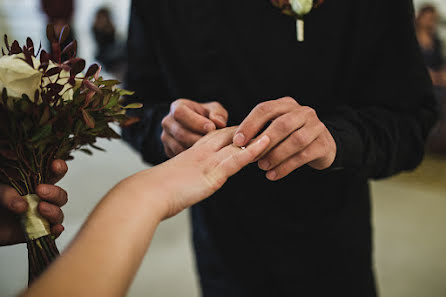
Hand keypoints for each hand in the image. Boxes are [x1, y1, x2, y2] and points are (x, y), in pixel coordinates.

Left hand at [0, 160, 67, 245]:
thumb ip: (7, 194)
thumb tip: (22, 205)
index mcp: (35, 184)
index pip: (53, 173)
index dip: (59, 168)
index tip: (56, 165)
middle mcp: (41, 199)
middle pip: (60, 195)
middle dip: (55, 192)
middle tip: (40, 190)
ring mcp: (41, 216)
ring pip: (58, 213)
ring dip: (54, 211)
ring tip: (40, 209)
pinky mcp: (38, 231)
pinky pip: (53, 232)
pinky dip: (56, 231)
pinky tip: (54, 228)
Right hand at [128, 127, 269, 218]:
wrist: (146, 194)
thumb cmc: (155, 191)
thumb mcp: (173, 181)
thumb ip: (184, 178)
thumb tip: (186, 185)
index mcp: (192, 153)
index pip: (216, 137)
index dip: (233, 133)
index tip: (247, 130)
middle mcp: (201, 153)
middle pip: (229, 135)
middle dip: (247, 131)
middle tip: (267, 124)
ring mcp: (207, 162)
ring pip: (236, 144)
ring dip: (256, 137)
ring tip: (275, 129)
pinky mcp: (211, 174)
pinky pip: (235, 159)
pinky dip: (252, 151)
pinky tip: (265, 144)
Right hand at [161, 99, 227, 157]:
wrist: (198, 128)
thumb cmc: (207, 117)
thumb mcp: (214, 110)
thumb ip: (218, 113)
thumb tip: (219, 122)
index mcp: (177, 106)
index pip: (180, 113)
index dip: (195, 121)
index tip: (211, 128)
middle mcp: (168, 121)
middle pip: (180, 133)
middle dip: (198, 139)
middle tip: (213, 142)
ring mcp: (166, 137)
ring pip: (178, 147)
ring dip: (195, 150)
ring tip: (210, 149)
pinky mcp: (168, 150)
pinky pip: (178, 156)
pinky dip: (191, 158)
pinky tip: (203, 156)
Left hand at [233, 97, 336, 180]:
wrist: (322, 146)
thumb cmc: (290, 137)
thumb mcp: (275, 129)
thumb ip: (259, 132)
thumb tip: (237, 144)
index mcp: (286, 104)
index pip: (265, 109)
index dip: (249, 125)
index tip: (238, 141)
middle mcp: (303, 112)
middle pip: (282, 124)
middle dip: (263, 142)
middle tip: (250, 157)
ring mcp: (316, 127)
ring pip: (295, 140)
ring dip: (275, 155)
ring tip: (262, 167)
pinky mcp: (323, 144)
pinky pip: (303, 156)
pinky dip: (285, 167)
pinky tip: (273, 175)